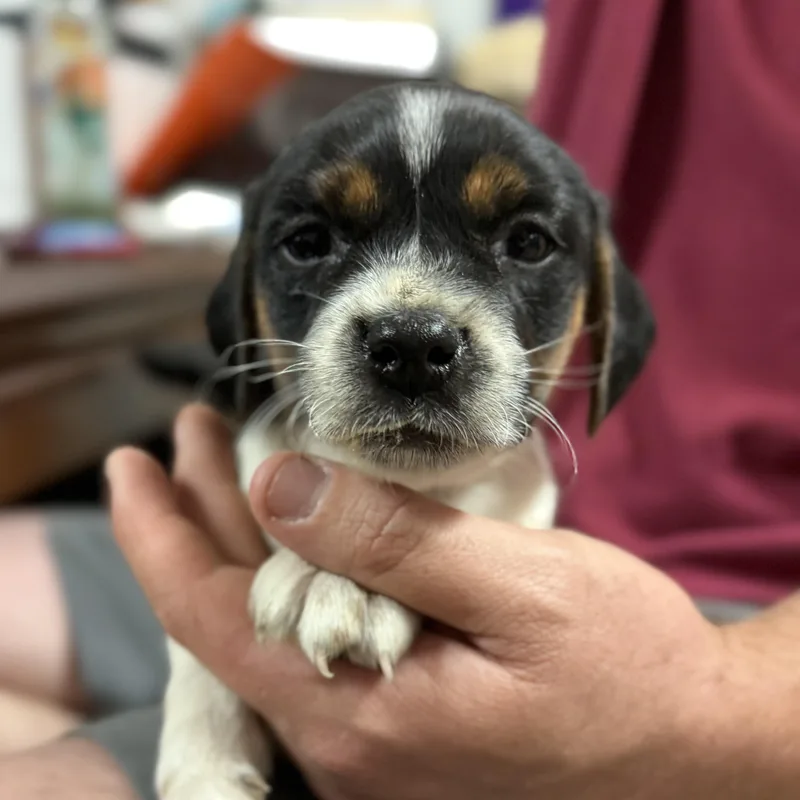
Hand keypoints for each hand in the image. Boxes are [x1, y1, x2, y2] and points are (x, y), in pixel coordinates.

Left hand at [107, 405, 781, 799]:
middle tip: (192, 433)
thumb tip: (281, 485)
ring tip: (231, 459)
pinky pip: (316, 642)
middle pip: (235, 616)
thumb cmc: (625, 668)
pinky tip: (302, 527)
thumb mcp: (522, 589)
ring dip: (249, 538)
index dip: (159, 533)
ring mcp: (371, 740)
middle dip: (204, 514)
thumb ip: (397, 541)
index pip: (210, 616)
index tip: (132, 463)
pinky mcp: (401, 726)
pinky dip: (297, 570)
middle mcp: (346, 739)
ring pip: (273, 626)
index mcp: (361, 711)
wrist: (694, 748)